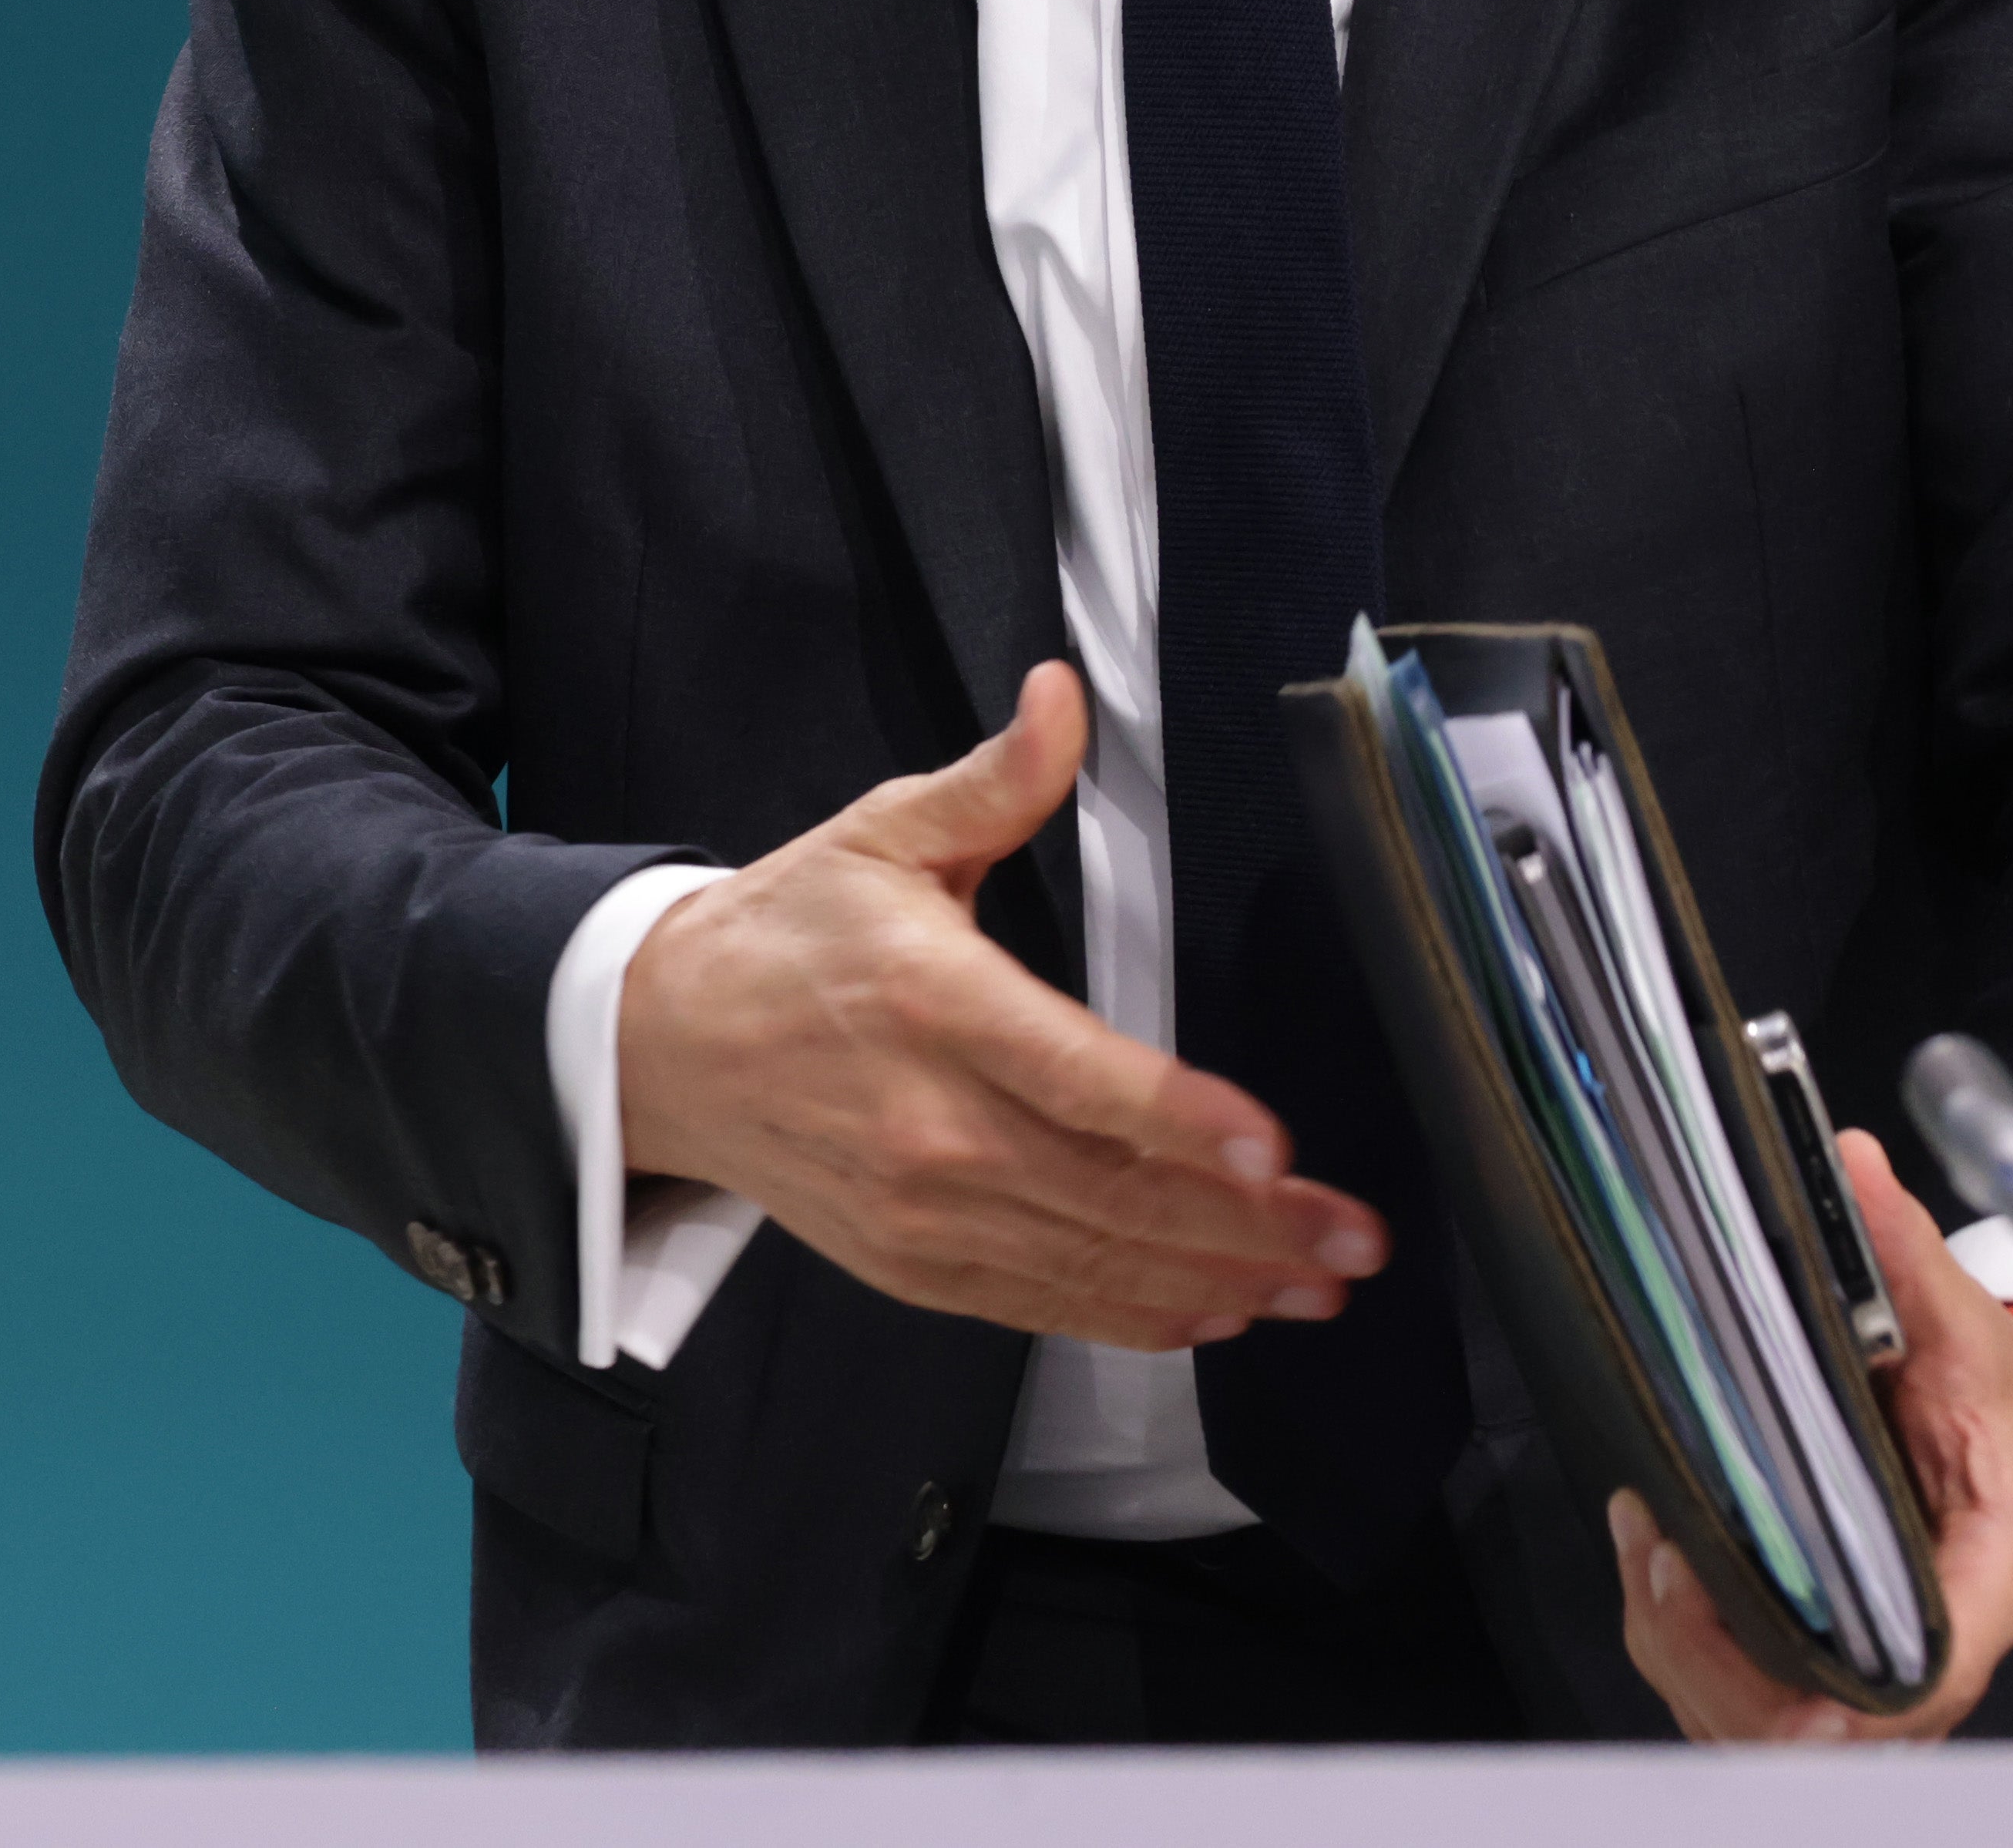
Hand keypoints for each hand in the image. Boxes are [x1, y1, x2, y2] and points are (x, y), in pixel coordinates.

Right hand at [616, 661, 1383, 1351]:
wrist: (660, 1046)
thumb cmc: (784, 934)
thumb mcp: (881, 833)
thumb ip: (994, 780)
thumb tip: (1062, 696)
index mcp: (933, 1005)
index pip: (1079, 1078)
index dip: (1181, 1120)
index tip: (1272, 1148)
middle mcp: (930, 1123)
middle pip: (1111, 1192)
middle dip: (1247, 1223)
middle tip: (1352, 1239)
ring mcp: (920, 1209)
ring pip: (1091, 1262)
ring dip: (1216, 1280)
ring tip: (1316, 1283)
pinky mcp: (912, 1264)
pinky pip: (1041, 1305)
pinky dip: (1133, 1317)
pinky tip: (1214, 1312)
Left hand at [1611, 1130, 2012, 1745]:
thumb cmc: (2012, 1400)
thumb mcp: (1972, 1322)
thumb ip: (1907, 1256)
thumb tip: (1849, 1166)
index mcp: (1991, 1579)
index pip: (1925, 1675)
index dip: (1839, 1693)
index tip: (1745, 1633)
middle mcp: (1936, 1643)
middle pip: (1819, 1723)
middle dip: (1717, 1654)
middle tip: (1660, 1553)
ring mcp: (1879, 1662)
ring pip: (1765, 1719)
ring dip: (1686, 1647)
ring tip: (1645, 1544)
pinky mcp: (1832, 1654)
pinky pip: (1745, 1692)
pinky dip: (1687, 1642)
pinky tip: (1655, 1559)